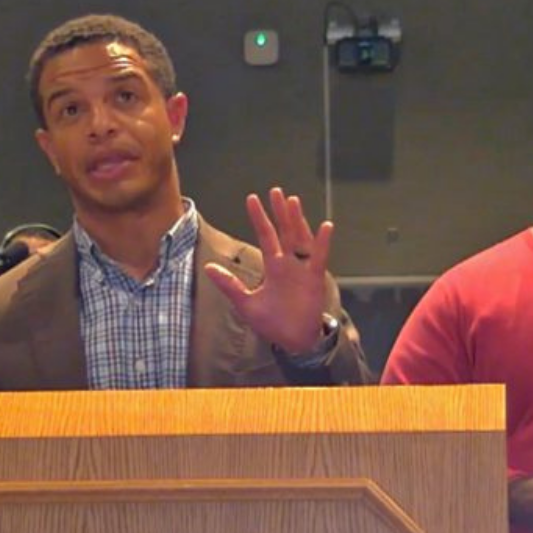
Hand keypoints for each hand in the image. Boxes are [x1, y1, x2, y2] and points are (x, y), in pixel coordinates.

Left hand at [205, 186, 332, 354]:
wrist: (292, 340)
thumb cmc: (272, 322)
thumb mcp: (245, 303)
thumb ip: (229, 284)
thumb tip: (207, 268)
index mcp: (272, 266)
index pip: (265, 236)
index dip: (259, 218)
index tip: (252, 199)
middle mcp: (288, 263)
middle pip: (284, 231)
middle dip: (279, 212)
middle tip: (275, 191)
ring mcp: (302, 269)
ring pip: (300, 238)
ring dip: (297, 220)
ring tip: (293, 201)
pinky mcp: (314, 279)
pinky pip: (319, 258)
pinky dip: (322, 243)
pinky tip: (325, 226)